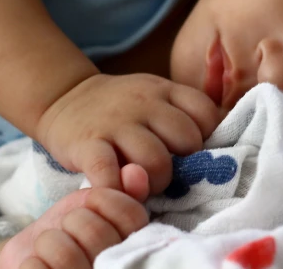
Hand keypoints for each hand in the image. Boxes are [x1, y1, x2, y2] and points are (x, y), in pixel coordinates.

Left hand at [0, 165, 149, 268]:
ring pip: (67, 255)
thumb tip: (135, 170)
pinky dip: (32, 263)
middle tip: (67, 227)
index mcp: (131, 245)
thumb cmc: (68, 231)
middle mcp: (116, 266)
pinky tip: (39, 266)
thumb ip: (116, 189)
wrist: (33, 258)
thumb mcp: (90, 205)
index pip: (132, 215)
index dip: (106, 199)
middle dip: (72, 219)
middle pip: (96, 231)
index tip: (88, 202)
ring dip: (49, 241)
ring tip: (50, 247)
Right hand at [36, 73, 219, 192]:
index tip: (192, 152)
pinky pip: (109, 173)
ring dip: (156, 182)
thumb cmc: (123, 109)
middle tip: (170, 173)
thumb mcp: (156, 99)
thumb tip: (217, 149)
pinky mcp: (88, 144)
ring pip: (155, 159)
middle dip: (185, 165)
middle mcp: (146, 103)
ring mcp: (117, 123)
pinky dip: (117, 189)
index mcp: (167, 91)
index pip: (207, 114)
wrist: (65, 98)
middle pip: (187, 140)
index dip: (206, 139)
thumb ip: (182, 117)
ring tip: (147, 185)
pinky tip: (118, 191)